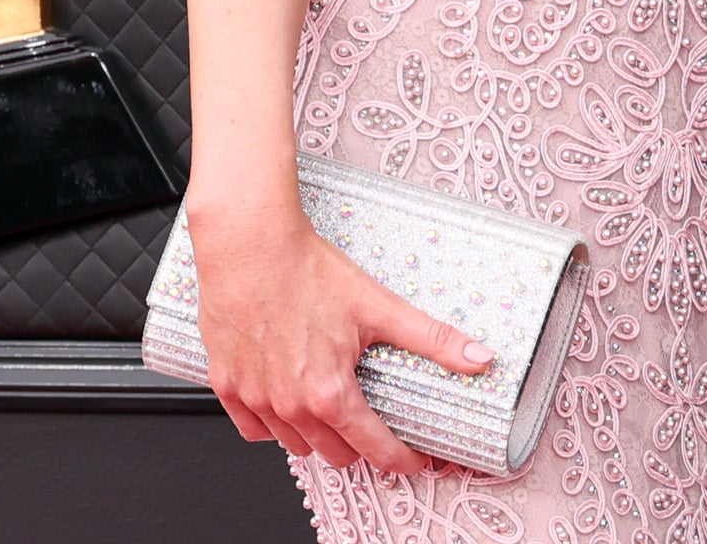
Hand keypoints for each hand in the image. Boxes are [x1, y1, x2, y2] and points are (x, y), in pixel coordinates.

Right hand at [190, 200, 494, 471]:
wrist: (249, 246)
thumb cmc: (306, 271)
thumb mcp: (379, 305)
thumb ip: (432, 338)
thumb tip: (479, 358)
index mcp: (329, 392)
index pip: (373, 448)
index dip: (400, 459)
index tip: (413, 460)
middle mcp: (289, 404)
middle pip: (334, 453)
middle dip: (361, 447)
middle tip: (376, 428)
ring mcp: (255, 398)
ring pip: (294, 445)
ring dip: (318, 437)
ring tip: (336, 413)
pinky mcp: (227, 385)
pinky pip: (252, 428)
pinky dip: (274, 426)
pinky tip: (290, 405)